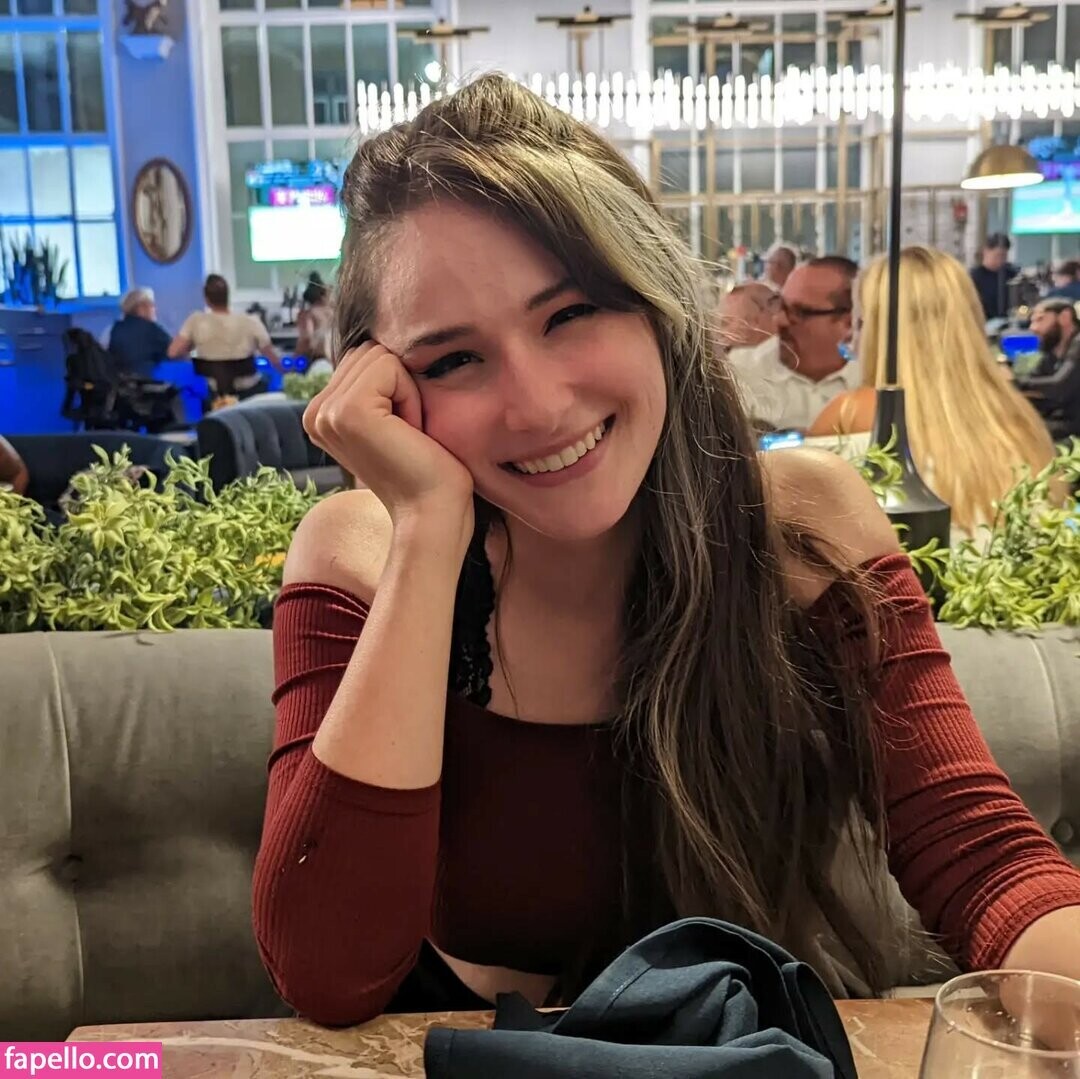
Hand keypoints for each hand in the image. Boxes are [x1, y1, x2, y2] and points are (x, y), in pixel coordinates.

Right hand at [304, 342, 473, 528]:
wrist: (432, 513)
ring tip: (408, 434)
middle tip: (407, 434)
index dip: (396, 386)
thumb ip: (375, 385)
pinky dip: (411, 396)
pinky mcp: (347, 412)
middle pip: (369, 350)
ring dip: (407, 391)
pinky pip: (390, 366)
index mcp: (320, 414)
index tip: (402, 432)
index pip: (363, 356)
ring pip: (380, 355)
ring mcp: (326, 413)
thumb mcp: (392, 418)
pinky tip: (410, 432)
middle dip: (400, 384)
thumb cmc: (426, 469)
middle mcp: (315, 413)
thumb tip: (380, 343)